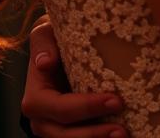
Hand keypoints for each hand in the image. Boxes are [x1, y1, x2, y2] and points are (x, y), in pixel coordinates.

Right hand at [22, 16, 127, 137]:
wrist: (58, 50)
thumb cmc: (53, 39)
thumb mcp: (45, 33)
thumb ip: (43, 43)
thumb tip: (45, 63)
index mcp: (36, 98)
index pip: (60, 108)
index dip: (86, 108)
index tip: (115, 100)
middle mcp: (42, 120)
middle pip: (65, 135)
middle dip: (94, 135)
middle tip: (122, 130)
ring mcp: (54, 131)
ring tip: (124, 136)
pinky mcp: (69, 133)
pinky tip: (121, 136)